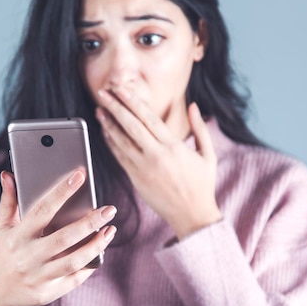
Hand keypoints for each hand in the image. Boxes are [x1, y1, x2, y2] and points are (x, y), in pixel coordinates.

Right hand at [0, 170, 116, 305]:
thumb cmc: (0, 254)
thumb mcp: (0, 229)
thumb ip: (8, 202)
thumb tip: (9, 175)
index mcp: (16, 237)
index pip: (42, 210)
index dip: (61, 191)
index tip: (80, 176)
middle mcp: (27, 258)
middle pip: (64, 237)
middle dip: (90, 222)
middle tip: (110, 209)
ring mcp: (37, 277)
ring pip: (74, 260)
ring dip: (96, 245)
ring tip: (110, 230)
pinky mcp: (47, 294)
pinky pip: (74, 279)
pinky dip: (89, 265)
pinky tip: (99, 251)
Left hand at [96, 86, 220, 239]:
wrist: (192, 215)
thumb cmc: (202, 185)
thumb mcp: (207, 154)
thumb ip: (200, 128)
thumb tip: (194, 105)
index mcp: (173, 146)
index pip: (149, 117)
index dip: (133, 101)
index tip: (122, 90)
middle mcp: (156, 155)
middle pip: (131, 125)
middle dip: (115, 106)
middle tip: (104, 92)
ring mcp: (144, 168)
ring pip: (121, 141)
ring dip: (108, 123)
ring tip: (99, 109)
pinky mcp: (136, 179)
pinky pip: (120, 157)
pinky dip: (111, 143)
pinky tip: (104, 132)